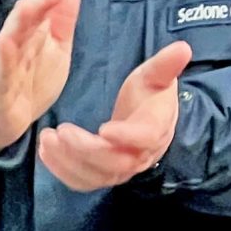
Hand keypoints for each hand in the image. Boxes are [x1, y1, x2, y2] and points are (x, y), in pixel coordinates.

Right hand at [0, 0, 78, 148]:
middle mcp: (12, 50)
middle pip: (20, 25)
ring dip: (15, 28)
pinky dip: (3, 63)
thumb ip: (62, 16)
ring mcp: (4, 70)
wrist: (13, 122)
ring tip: (27, 8)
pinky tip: (6, 45)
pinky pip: (0, 77)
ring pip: (7, 46)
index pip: (34, 12)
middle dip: (31, 9)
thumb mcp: (55, 46)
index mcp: (27, 37)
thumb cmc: (31, 81)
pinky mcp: (0, 91)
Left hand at [39, 41, 188, 190]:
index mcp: (156, 128)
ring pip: (96, 176)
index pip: (146, 138)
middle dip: (85, 150)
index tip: (104, 128)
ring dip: (68, 161)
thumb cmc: (149, 95)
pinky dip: (62, 171)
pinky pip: (83, 182)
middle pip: (116, 162)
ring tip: (47, 138)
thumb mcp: (155, 76)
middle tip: (61, 130)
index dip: (126, 136)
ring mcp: (122, 169)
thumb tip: (184, 47)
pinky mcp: (104, 176)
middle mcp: (142, 155)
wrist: (150, 120)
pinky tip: (46, 152)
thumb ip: (165, 64)